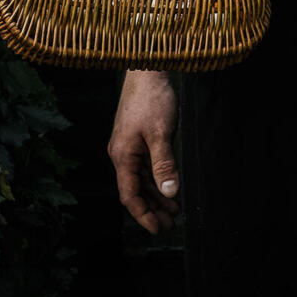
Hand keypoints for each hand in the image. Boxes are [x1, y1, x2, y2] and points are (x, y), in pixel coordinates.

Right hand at [108, 70, 178, 234]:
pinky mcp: (138, 137)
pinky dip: (157, 178)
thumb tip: (170, 193)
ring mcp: (129, 145)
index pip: (129, 195)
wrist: (148, 68)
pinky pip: (145, 166)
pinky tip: (170, 186)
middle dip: (152, 208)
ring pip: (141, 178)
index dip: (143, 214)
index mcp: (122, 155)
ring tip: (174, 209)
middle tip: (171, 223)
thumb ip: (164, 164)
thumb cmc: (152, 99)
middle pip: (135, 189)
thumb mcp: (161, 133)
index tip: (158, 228)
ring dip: (156, 194)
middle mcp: (122, 153)